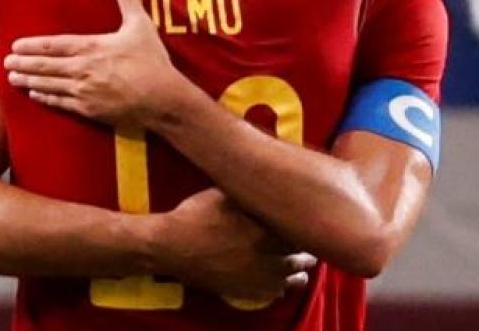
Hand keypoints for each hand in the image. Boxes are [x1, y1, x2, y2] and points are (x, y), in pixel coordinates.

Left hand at [5, 0, 194, 129]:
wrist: (163, 99)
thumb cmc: (152, 61)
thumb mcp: (140, 25)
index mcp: (91, 48)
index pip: (54, 46)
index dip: (33, 46)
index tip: (16, 46)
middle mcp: (82, 70)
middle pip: (45, 66)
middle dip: (23, 64)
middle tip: (5, 63)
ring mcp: (84, 92)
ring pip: (48, 85)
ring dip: (28, 81)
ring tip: (11, 79)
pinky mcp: (90, 111)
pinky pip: (61, 103)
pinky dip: (46, 98)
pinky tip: (35, 95)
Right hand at [152, 188, 314, 301]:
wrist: (172, 246)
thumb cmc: (197, 215)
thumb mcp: (225, 194)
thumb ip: (251, 195)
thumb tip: (270, 185)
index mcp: (267, 232)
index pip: (303, 233)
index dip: (307, 227)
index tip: (306, 219)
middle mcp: (270, 258)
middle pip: (303, 257)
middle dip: (306, 248)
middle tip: (304, 239)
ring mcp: (259, 279)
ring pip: (294, 278)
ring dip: (298, 268)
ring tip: (296, 261)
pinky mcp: (247, 292)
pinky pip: (276, 293)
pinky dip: (282, 285)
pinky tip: (279, 278)